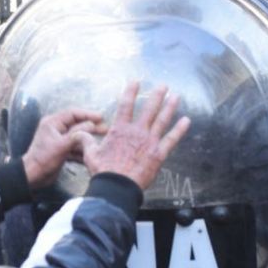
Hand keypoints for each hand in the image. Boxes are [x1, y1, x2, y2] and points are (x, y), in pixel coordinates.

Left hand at [22, 109, 106, 188]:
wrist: (33, 176)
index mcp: (52, 123)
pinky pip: (74, 148)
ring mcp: (59, 140)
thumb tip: (92, 125)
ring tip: (101, 143)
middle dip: (91, 128)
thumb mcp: (62, 145)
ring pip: (77, 137)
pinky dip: (82, 151)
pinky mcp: (61, 151)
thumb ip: (77, 134)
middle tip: (105, 129)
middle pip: (77, 124)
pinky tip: (91, 154)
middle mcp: (56, 129)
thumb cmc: (44, 159)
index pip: (73, 113)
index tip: (101, 117)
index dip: (88, 114)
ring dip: (88, 141)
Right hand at [73, 82, 190, 189]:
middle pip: (149, 108)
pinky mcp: (159, 154)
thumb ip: (87, 141)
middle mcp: (137, 132)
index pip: (125, 104)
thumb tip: (80, 134)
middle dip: (157, 95)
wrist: (117, 186)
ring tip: (176, 96)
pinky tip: (186, 121)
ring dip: (170, 107)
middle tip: (164, 86)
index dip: (131, 91)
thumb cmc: (103, 171)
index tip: (135, 81)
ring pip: (162, 120)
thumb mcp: (90, 154)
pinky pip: (172, 139)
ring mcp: (149, 141)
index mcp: (120, 130)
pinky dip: (180, 129)